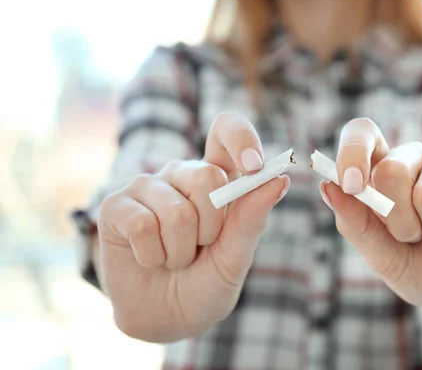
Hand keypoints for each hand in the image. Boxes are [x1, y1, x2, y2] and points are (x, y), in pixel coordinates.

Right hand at [97, 112, 289, 341]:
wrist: (167, 319)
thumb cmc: (207, 283)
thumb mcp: (236, 256)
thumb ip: (252, 218)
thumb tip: (278, 178)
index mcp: (217, 177)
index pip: (227, 130)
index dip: (241, 138)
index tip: (253, 166)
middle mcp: (182, 174)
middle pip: (208, 176)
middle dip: (212, 228)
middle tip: (201, 247)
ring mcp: (146, 187)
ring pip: (176, 211)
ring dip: (180, 252)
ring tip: (174, 258)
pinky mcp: (116, 206)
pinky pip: (143, 224)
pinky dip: (152, 256)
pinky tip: (149, 259)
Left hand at [321, 118, 421, 307]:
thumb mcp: (385, 257)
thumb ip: (357, 225)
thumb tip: (327, 186)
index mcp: (381, 171)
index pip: (361, 132)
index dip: (352, 152)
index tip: (351, 185)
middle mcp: (413, 157)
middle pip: (391, 170)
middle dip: (400, 222)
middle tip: (413, 237)